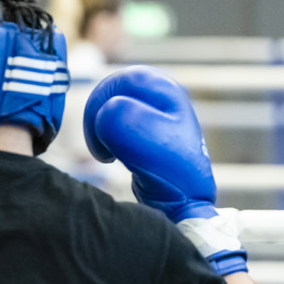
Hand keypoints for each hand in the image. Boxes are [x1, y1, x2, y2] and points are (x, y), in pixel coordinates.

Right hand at [84, 65, 245, 274]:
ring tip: (110, 154)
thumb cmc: (171, 173)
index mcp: (165, 90)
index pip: (116, 81)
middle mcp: (162, 96)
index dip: (100, 107)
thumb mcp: (146, 143)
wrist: (185, 203)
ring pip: (110, 108)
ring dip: (101, 131)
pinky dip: (108, 139)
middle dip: (97, 119)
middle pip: (110, 91)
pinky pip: (115, 124)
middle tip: (102, 148)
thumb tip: (105, 113)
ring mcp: (155, 113)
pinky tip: (117, 157)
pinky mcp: (146, 131)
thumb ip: (120, 119)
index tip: (102, 137)